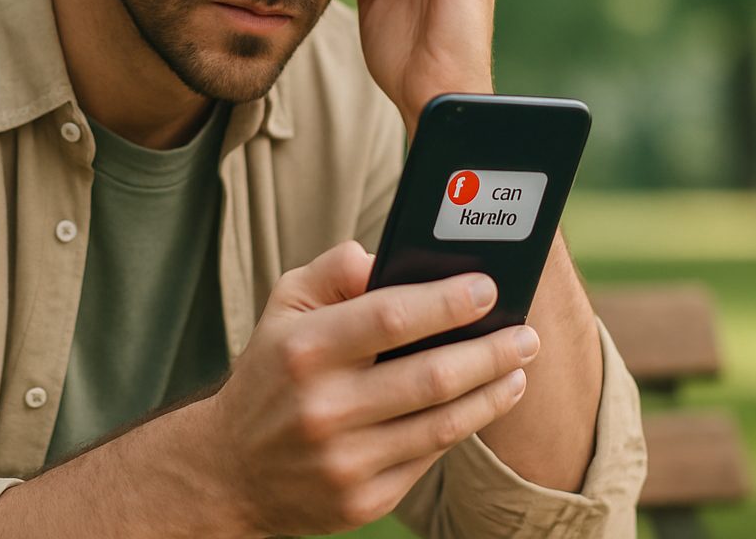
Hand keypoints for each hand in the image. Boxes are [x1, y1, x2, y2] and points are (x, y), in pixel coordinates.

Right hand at [205, 240, 539, 535]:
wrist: (230, 469)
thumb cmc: (272, 371)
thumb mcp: (285, 306)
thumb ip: (333, 270)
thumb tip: (384, 255)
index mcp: (304, 349)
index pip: (391, 317)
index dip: (447, 302)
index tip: (488, 288)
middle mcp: (323, 407)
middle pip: (431, 376)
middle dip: (490, 351)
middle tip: (526, 334)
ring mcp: (344, 460)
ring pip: (442, 424)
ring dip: (492, 393)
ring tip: (518, 367)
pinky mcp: (362, 500)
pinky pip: (429, 459)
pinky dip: (463, 427)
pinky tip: (482, 404)